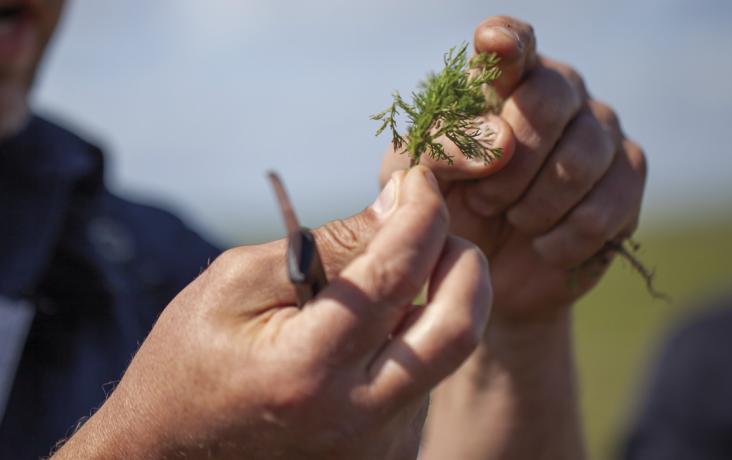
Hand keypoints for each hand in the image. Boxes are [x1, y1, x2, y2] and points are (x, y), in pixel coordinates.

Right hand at [52, 167, 491, 459]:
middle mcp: (354, 416)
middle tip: (437, 228)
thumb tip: (396, 205)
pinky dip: (418, 333)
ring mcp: (375, 442)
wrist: (170, 452)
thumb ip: (324, 245)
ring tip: (397, 269)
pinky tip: (380, 320)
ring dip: (442, 296)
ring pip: (449, 353)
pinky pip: (426, 377)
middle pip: (457, 329)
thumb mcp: (235, 284)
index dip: (421, 214)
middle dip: (465, 263)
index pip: (395, 275)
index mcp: (305, 369)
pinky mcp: (385, 450)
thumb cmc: (190, 360)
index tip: (420, 180)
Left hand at [380, 16, 646, 322]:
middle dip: (511, 163)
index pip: (512, 43)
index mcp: (500, 82)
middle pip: (552, 97)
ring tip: (513, 221)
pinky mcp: (627, 179)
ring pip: (583, 156)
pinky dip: (565, 237)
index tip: (494, 45)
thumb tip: (499, 143)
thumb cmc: (448, 212)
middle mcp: (557, 93)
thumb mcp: (420, 182)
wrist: (488, 274)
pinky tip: (543, 245)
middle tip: (484, 202)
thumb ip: (439, 149)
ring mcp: (600, 132)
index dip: (507, 41)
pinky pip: (605, 206)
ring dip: (535, 205)